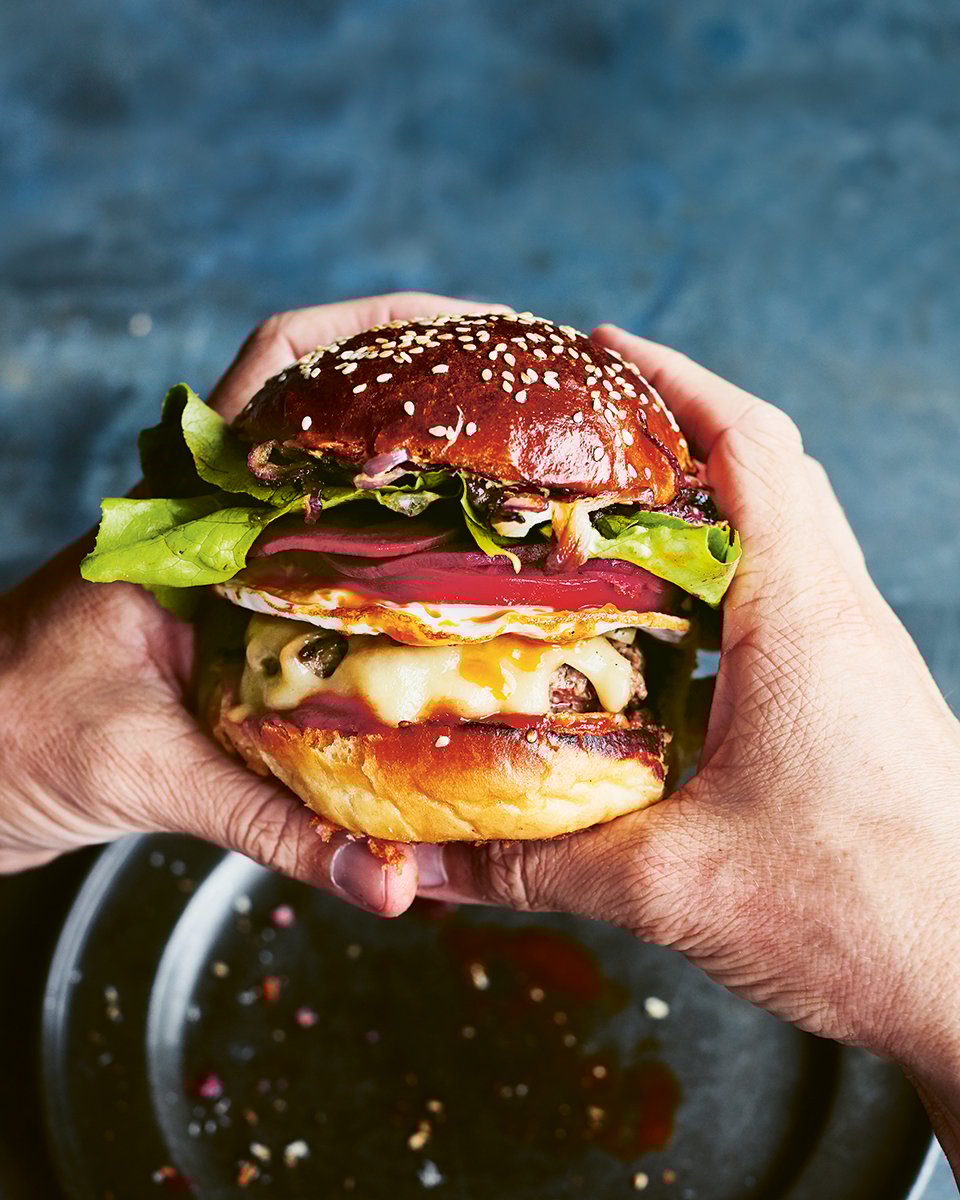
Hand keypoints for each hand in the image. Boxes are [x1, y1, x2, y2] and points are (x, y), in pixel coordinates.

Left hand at [0, 293, 508, 915]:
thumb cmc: (8, 742)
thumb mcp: (150, 778)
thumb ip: (276, 826)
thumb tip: (392, 881)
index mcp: (188, 513)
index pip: (285, 371)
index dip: (381, 330)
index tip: (480, 333)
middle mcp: (215, 518)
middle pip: (337, 410)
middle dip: (437, 391)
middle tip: (539, 413)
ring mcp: (226, 560)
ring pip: (341, 482)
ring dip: (424, 464)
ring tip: (525, 478)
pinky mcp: (232, 612)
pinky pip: (331, 560)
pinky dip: (397, 552)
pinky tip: (458, 586)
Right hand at [416, 327, 959, 1108]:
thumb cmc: (868, 916)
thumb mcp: (676, 886)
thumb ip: (542, 865)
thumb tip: (431, 860)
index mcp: (800, 617)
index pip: (749, 448)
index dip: (674, 381)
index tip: (599, 346)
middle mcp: (837, 615)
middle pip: (770, 469)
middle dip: (679, 425)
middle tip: (586, 424)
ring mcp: (855, 655)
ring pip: (784, 530)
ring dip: (706, 500)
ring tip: (609, 506)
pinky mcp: (854, 698)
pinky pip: (788, 596)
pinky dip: (724, 575)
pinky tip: (664, 625)